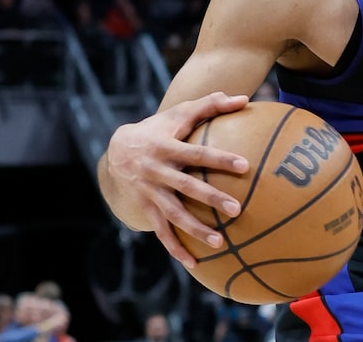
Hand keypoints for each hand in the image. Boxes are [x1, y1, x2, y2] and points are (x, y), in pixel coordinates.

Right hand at [103, 91, 250, 265]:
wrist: (117, 150)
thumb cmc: (160, 128)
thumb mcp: (180, 113)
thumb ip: (211, 104)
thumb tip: (244, 98)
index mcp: (167, 147)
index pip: (198, 153)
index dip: (220, 158)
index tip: (245, 165)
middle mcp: (157, 172)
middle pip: (187, 187)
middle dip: (211, 199)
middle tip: (237, 209)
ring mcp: (149, 193)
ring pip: (173, 215)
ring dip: (195, 230)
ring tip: (220, 242)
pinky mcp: (144, 209)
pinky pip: (161, 232)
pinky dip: (176, 248)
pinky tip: (194, 263)